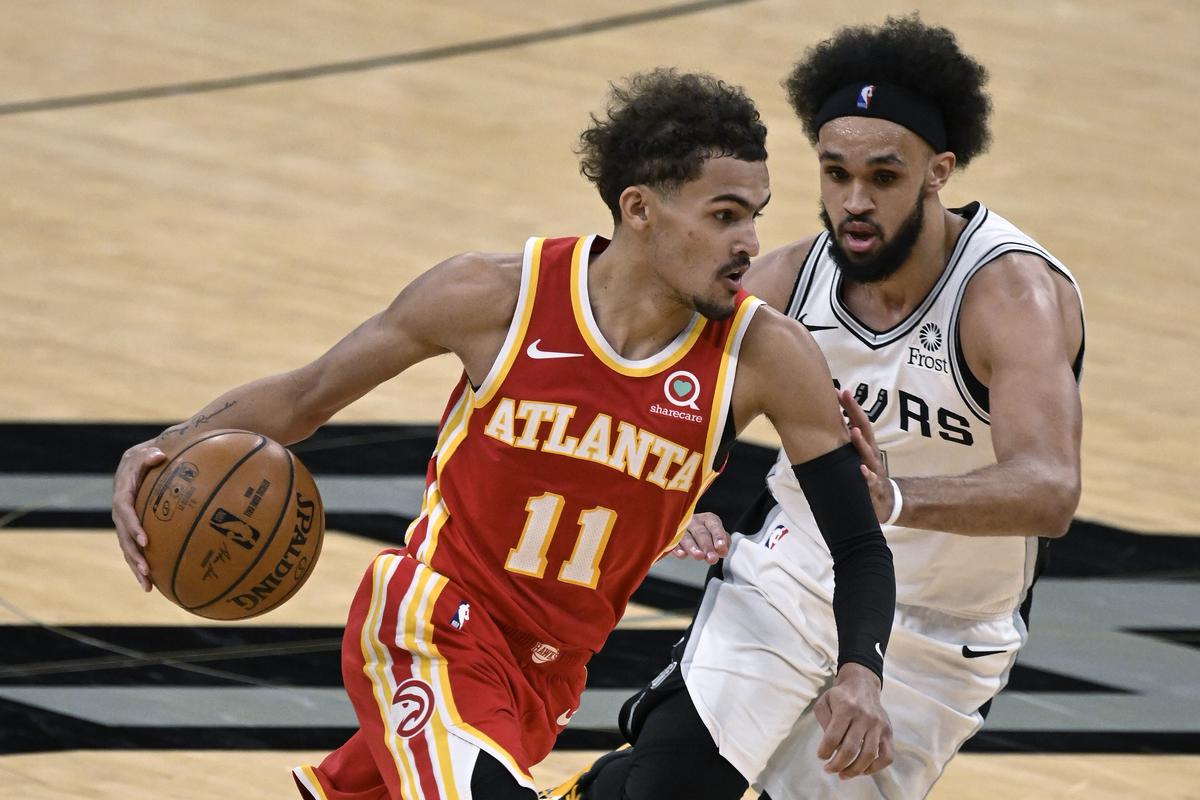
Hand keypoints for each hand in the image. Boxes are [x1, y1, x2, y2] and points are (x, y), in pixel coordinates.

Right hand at [111, 441, 167, 591]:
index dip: (133, 527)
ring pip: (128, 550)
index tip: (145, 540)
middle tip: (147, 570)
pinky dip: (141, 566)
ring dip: (136, 568)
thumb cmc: (144, 458)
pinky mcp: (132, 531)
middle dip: (134, 556)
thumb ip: (149, 456)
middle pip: (124, 539)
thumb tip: (159, 455)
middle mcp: (120, 514)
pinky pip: (135, 550)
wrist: (135, 465)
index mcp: (122, 496)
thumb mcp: (143, 453)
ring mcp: (125, 525)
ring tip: (148, 586)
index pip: (125, 513)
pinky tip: (153, 583)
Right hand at [670, 512, 728, 563]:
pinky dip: (677, 548)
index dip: (718, 536)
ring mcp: (681, 528)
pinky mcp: (671, 537)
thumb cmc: (707, 537)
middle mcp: (694, 521)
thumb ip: (723, 544)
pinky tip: (682, 555)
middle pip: (700, 532)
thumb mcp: (718, 538)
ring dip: (693, 547)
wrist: (687, 534)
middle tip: (712, 558)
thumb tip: (722, 550)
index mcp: (708, 519)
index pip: (714, 526)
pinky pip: (673, 542)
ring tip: (699, 556)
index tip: (721, 547)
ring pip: (686, 537)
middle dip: (707, 546)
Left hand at [812, 662, 893, 779]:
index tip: (821, 757)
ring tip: (843, 774)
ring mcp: (878, 725)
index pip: (833, 736)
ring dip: (854, 770)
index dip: (825, 751)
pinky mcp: (888, 731)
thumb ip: (823, 721)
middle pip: (850, 749)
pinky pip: (887, 756)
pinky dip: (876, 768)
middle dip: (837, 764)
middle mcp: (864, 716)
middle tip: (829, 769)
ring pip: (869, 755)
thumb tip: (830, 745)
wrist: (862, 684)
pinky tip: (863, 771)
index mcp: (846, 707)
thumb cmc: (840, 696)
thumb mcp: (824, 701)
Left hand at [838, 389, 895, 523]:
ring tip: (853, 431)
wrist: (884, 502)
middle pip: (864, 429)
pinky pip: (871, 480)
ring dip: (860, 442)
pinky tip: (861, 469)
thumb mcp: (854, 456)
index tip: (839, 390)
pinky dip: (866, 474)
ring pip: (868, 454)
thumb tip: (825, 423)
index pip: (858, 420)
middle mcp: (871, 453)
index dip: (849, 406)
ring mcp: (874, 468)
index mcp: (864, 445)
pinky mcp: (875, 486)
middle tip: (846, 396)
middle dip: (855, 412)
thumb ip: (844, 441)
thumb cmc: (865, 474)